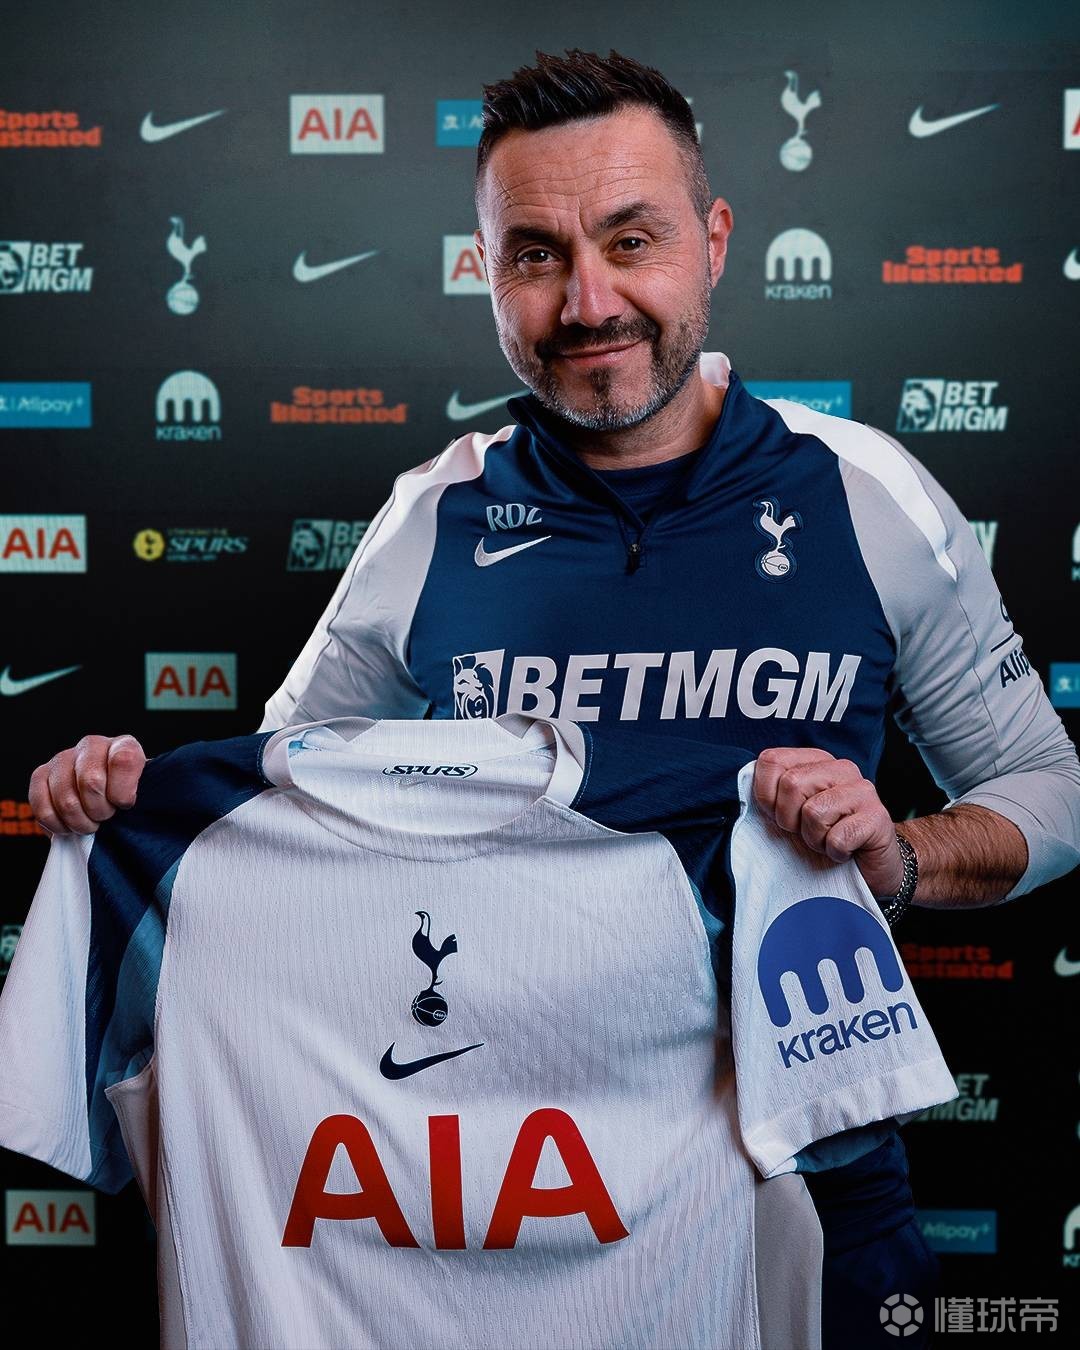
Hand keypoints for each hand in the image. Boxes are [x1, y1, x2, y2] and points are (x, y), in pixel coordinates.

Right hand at [29, 734, 145, 834]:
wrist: (107, 801)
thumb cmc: (130, 798)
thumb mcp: (148, 794)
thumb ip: (148, 795)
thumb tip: (129, 806)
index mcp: (124, 745)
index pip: (124, 760)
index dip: (123, 791)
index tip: (125, 805)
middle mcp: (92, 745)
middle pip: (91, 782)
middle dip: (101, 811)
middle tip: (106, 817)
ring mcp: (63, 758)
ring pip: (66, 800)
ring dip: (79, 822)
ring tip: (90, 824)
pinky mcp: (41, 775)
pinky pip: (42, 806)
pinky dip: (57, 824)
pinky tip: (69, 825)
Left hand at [751, 747, 903, 897]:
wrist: (869, 866)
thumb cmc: (825, 836)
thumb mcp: (791, 813)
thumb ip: (771, 795)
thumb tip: (744, 786)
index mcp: (816, 760)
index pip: (771, 760)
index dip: (766, 796)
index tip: (780, 814)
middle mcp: (841, 768)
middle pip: (791, 784)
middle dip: (790, 820)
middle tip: (807, 831)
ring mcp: (863, 790)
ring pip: (813, 812)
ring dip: (814, 839)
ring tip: (828, 839)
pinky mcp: (878, 817)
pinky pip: (837, 838)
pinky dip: (835, 852)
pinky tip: (846, 851)